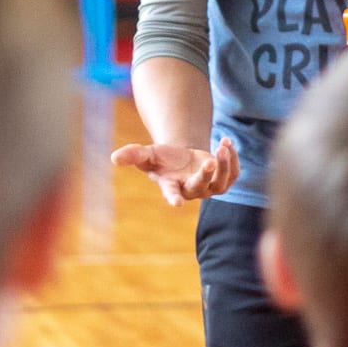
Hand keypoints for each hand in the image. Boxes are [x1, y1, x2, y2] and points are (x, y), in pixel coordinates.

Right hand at [110, 137, 238, 206]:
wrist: (182, 159)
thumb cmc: (163, 159)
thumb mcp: (147, 154)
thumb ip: (133, 155)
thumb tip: (114, 157)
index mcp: (172, 185)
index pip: (172, 194)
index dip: (174, 198)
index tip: (178, 204)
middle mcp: (192, 189)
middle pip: (200, 186)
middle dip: (206, 175)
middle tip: (209, 162)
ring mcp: (209, 186)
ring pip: (222, 182)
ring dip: (224, 164)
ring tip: (223, 145)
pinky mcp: (223, 179)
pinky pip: (233, 174)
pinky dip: (233, 159)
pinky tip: (226, 143)